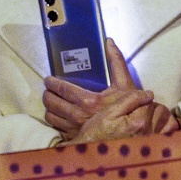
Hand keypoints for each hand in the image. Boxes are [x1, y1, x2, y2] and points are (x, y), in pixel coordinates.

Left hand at [45, 39, 170, 141]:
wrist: (133, 129)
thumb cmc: (129, 106)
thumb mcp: (125, 83)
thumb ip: (116, 61)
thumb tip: (109, 42)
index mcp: (88, 101)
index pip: (62, 89)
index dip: (52, 83)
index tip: (49, 80)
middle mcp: (78, 115)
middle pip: (52, 103)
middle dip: (47, 95)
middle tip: (48, 90)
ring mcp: (75, 128)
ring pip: (51, 117)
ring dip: (49, 108)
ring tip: (52, 102)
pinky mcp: (75, 137)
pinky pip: (56, 129)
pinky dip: (54, 121)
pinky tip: (58, 116)